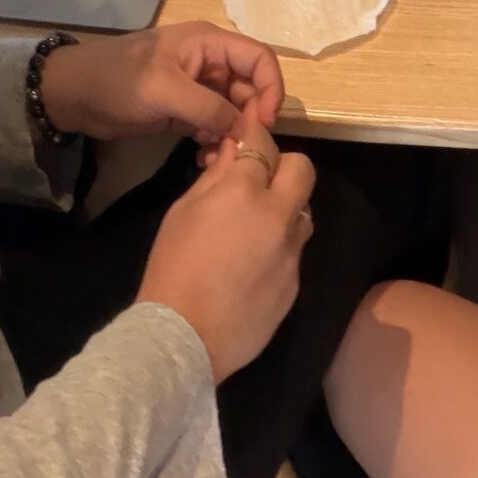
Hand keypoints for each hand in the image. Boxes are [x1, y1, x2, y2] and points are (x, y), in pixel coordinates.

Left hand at [39, 22, 284, 145]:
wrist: (75, 95)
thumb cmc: (119, 81)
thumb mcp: (164, 90)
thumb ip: (208, 107)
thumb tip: (246, 129)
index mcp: (208, 43)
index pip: (259, 58)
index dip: (271, 87)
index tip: (266, 123)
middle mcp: (209, 62)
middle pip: (250, 87)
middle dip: (251, 118)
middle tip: (243, 150)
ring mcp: (197, 87)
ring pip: (233, 110)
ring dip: (233, 134)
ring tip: (221, 159)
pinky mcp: (184, 110)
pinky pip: (214, 125)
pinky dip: (216, 141)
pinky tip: (206, 160)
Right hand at [137, 115, 317, 382]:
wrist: (183, 339)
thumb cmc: (172, 269)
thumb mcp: (183, 212)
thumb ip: (215, 177)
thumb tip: (233, 151)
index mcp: (244, 192)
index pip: (263, 143)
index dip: (253, 138)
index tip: (244, 143)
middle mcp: (278, 217)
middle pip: (302, 169)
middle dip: (282, 167)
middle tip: (257, 183)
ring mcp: (291, 253)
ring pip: (304, 212)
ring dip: (286, 209)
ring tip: (256, 227)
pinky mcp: (296, 284)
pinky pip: (295, 251)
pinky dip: (280, 247)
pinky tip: (253, 266)